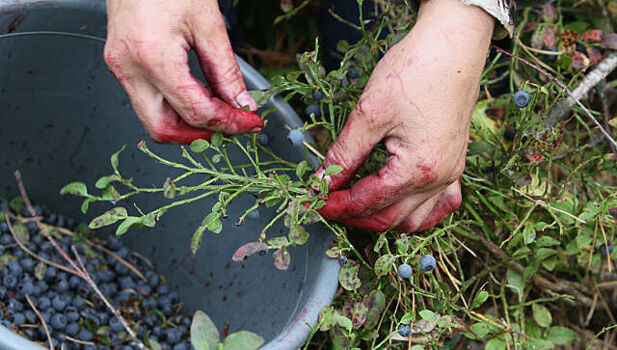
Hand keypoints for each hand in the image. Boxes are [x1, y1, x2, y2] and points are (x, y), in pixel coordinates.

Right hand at [104, 0, 262, 143]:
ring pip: (152, 119)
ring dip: (187, 125)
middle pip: (162, 129)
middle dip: (200, 135)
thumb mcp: (209, 24)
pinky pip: (147, 101)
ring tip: (218, 113)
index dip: (228, 123)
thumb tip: (241, 104)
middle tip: (231, 128)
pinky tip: (198, 97)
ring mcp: (120, 68)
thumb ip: (225, 71)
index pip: (195, 111)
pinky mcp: (121, 64)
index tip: (250, 123)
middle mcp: (129, 68)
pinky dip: (174, 108)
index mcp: (152, 57)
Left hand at [316, 0, 493, 231]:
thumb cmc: (415, 71)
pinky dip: (418, 212)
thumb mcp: (369, 113)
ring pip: (415, 219)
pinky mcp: (454, 162)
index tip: (313, 201)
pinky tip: (401, 205)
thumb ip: (344, 153)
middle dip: (354, 216)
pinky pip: (440, 203)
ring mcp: (451, 172)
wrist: (452, 44)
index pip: (368, 202)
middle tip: (327, 204)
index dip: (335, 204)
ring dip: (383, 219)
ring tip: (356, 207)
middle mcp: (439, 178)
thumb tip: (323, 181)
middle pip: (389, 218)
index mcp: (417, 169)